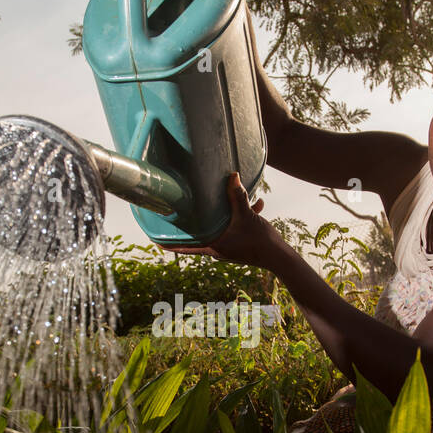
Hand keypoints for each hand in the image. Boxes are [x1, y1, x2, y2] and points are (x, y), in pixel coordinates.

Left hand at [162, 172, 282, 268]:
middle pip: (198, 236)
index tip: (154, 241)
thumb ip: (237, 195)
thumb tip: (232, 175)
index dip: (168, 245)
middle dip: (194, 223)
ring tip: (227, 200)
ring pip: (218, 230)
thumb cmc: (260, 240)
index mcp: (213, 246)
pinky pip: (233, 229)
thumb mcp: (247, 215)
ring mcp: (228, 249)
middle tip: (182, 211)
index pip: (184, 247)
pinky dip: (239, 218)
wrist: (279, 257)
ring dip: (222, 216)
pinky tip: (254, 205)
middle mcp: (217, 250)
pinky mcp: (239, 246)